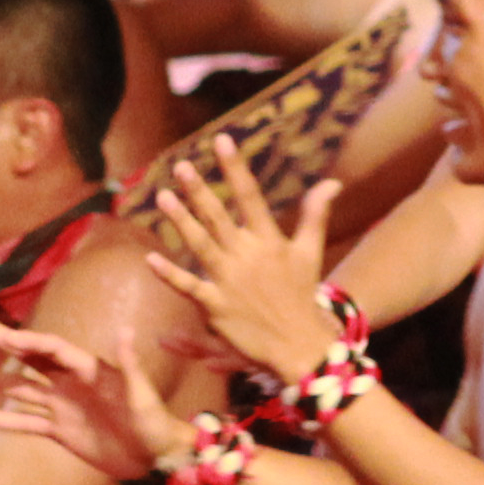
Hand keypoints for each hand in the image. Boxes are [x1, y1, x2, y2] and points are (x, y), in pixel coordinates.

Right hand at [0, 313, 191, 484]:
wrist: (156, 456)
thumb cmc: (155, 422)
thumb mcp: (144, 395)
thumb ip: (131, 366)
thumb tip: (125, 331)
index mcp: (90, 368)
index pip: (52, 349)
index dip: (28, 340)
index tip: (3, 335)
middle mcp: (70, 382)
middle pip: (28, 359)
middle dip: (0, 342)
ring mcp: (62, 406)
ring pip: (19, 389)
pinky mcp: (59, 431)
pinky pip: (25, 422)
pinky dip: (0, 418)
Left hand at [138, 138, 337, 384]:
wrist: (299, 344)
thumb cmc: (303, 294)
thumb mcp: (310, 251)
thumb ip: (315, 214)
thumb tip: (332, 182)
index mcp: (269, 240)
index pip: (249, 196)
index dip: (234, 167)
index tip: (221, 140)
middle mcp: (247, 256)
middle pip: (219, 217)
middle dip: (199, 190)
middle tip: (181, 166)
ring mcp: (230, 281)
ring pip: (200, 245)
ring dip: (181, 221)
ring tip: (163, 197)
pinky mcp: (216, 307)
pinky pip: (189, 287)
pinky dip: (170, 275)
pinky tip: (151, 259)